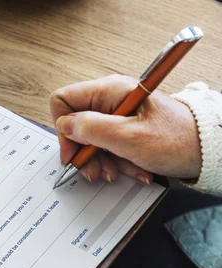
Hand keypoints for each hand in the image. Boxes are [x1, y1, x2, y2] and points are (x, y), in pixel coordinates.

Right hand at [50, 74, 201, 182]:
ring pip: (90, 140)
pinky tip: (132, 169)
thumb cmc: (177, 140)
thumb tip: (65, 126)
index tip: (73, 152)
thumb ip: (92, 129)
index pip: (63, 101)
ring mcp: (117, 114)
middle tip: (96, 170)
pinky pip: (107, 146)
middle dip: (84, 152)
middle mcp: (110, 99)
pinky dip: (116, 161)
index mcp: (109, 91)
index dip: (63, 129)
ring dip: (101, 161)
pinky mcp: (124, 128)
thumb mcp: (129, 137)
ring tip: (118, 172)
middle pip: (76, 124)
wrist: (207, 150)